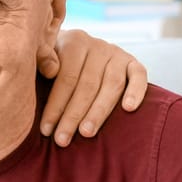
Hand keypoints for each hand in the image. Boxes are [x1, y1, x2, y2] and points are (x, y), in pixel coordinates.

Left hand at [37, 29, 147, 146]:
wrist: (78, 51)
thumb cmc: (55, 64)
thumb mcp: (43, 58)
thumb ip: (42, 61)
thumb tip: (49, 71)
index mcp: (73, 41)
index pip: (66, 78)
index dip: (55, 106)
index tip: (46, 130)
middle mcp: (97, 45)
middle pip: (87, 85)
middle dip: (73, 115)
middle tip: (62, 139)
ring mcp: (116, 53)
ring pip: (111, 84)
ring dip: (98, 111)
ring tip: (86, 133)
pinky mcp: (132, 62)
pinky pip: (139, 75)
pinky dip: (136, 91)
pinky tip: (128, 109)